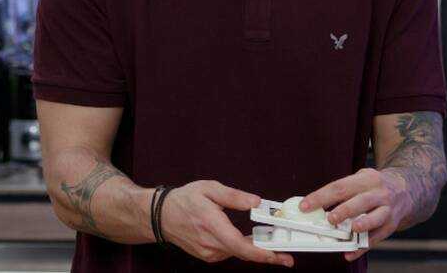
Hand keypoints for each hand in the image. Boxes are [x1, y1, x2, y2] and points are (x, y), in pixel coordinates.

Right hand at [161, 180, 293, 267]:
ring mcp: (208, 252)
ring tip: (269, 242)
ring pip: (237, 253)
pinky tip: (248, 240)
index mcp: (212, 225)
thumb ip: (234, 196)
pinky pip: (229, 252)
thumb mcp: (209, 189)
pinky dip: (241, 248)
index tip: (278, 257)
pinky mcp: (208, 255)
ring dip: (253, 249)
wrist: (161, 216)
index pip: (241, 246)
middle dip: (267, 256)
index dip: (262, 254)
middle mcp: (210, 244)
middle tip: (285, 257)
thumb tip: (256, 202)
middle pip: (244, 254)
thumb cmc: (184, 200)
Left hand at [299, 168, 406, 262]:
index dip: (321, 197)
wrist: (406, 190)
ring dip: (362, 225)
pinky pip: (377, 238)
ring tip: (350, 230)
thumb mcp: (361, 178)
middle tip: (330, 219)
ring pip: (375, 217)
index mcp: (366, 179)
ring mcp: (387, 209)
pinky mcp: (391, 225)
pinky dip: (363, 247)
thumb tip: (315, 206)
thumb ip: (342, 190)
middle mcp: (378, 193)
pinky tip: (350, 253)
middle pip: (360, 201)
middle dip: (344, 210)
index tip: (305, 206)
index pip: (340, 186)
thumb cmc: (375, 186)